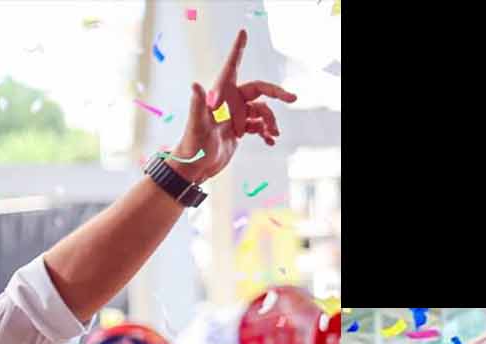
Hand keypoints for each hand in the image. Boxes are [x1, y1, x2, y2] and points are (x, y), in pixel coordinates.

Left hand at [170, 29, 298, 183]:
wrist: (194, 168)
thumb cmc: (192, 145)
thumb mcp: (196, 125)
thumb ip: (197, 105)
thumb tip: (195, 85)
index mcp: (220, 95)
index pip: (231, 68)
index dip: (237, 50)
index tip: (243, 33)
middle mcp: (229, 103)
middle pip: (258, 90)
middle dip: (276, 93)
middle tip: (293, 98)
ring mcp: (235, 116)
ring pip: (261, 111)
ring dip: (270, 121)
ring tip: (273, 134)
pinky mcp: (238, 131)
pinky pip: (258, 126)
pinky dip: (266, 132)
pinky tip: (270, 141)